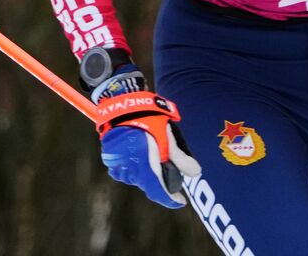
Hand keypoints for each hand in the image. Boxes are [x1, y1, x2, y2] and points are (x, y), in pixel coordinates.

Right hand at [94, 71, 199, 208]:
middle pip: (150, 185)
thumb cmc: (148, 120)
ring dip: (149, 174)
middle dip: (161, 182)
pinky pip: (127, 171)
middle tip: (173, 174)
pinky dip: (137, 167)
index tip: (181, 201)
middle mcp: (130, 171)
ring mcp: (119, 167)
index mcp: (145, 167)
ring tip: (156, 158)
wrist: (123, 106)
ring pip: (138, 178)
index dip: (171, 199)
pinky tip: (143, 155)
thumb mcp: (168, 137)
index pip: (159, 192)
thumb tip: (196, 173)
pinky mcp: (111, 162)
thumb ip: (181, 158)